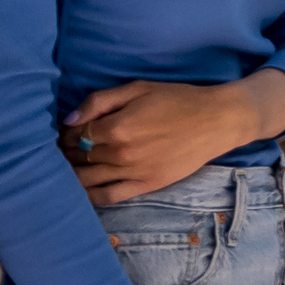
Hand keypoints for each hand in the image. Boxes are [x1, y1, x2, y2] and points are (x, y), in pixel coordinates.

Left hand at [65, 75, 284, 206]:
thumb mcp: (139, 88)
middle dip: (68, 151)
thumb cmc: (178, 99)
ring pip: (87, 178)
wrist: (218, 120)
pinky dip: (90, 195)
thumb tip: (68, 120)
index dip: (66, 132)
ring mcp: (133, 172)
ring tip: (75, 164)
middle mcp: (120, 153)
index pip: (75, 134)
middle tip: (67, 147)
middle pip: (79, 156)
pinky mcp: (146, 185)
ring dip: (73, 172)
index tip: (67, 131)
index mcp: (117, 126)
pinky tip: (83, 189)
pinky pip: (108, 196)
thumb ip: (100, 101)